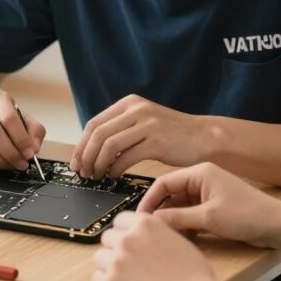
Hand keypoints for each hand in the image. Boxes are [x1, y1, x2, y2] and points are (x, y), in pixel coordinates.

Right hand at [0, 88, 45, 169]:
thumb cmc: (1, 116)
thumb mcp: (21, 115)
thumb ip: (34, 130)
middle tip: (22, 163)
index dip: (21, 138)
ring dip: (0, 160)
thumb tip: (34, 148)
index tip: (30, 152)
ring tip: (12, 164)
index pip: (8, 118)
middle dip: (11, 152)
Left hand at [72, 94, 227, 178]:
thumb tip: (92, 148)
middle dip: (86, 156)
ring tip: (97, 176)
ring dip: (98, 165)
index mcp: (130, 103)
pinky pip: (126, 157)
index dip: (81, 145)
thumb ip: (121, 128)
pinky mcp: (157, 141)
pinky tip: (114, 176)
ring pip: (109, 146)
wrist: (204, 138)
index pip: (94, 124)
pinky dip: (114, 169)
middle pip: (98, 134)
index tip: (76, 162)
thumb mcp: (144, 122)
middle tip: (83, 173)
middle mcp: (137, 110)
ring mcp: (147, 124)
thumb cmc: (173, 135)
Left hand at [93, 211, 217, 280]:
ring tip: (127, 276)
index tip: (129, 242)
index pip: (119, 220)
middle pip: (107, 237)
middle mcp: (127, 239)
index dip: (125, 232)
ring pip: (100, 257)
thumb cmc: (193, 275)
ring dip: (109, 264)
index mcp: (145, 224)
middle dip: (116, 248)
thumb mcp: (177, 240)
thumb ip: (155, 232)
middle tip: (130, 262)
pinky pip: (97, 278)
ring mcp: (116, 261)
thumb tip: (141, 234)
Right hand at [139, 163, 280, 247]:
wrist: (278, 226)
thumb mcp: (208, 218)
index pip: (163, 182)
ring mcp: (208, 194)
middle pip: (170, 194)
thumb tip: (152, 222)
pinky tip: (182, 239)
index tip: (139, 218)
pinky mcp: (214, 207)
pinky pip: (190, 214)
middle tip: (149, 230)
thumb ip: (177, 218)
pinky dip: (184, 225)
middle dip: (160, 212)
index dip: (149, 200)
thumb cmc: (248, 215)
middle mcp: (202, 180)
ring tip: (165, 237)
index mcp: (199, 173)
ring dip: (172, 220)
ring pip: (179, 206)